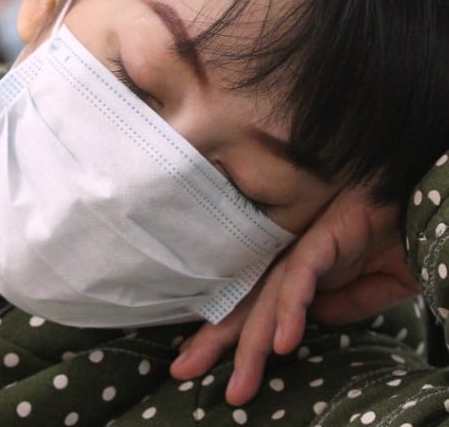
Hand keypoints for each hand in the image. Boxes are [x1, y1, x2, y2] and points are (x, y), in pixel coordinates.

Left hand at [170, 187, 417, 404]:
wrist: (411, 211)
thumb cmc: (385, 241)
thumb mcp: (361, 292)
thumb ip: (335, 308)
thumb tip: (303, 327)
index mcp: (290, 274)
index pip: (248, 310)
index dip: (219, 335)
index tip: (189, 360)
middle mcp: (286, 263)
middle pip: (243, 307)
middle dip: (213, 341)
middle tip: (182, 371)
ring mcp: (300, 252)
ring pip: (266, 301)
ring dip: (253, 344)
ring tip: (240, 381)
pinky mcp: (320, 242)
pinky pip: (300, 280)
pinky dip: (291, 311)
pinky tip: (282, 342)